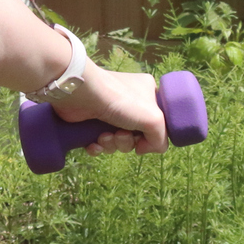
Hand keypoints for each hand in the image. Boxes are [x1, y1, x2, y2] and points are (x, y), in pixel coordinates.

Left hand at [52, 63, 167, 155]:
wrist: (81, 94)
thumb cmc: (120, 100)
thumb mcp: (154, 119)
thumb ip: (161, 138)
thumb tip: (146, 149)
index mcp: (147, 94)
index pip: (157, 122)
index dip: (151, 136)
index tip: (144, 140)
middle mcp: (129, 102)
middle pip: (136, 136)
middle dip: (127, 142)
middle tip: (120, 134)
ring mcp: (110, 112)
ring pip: (118, 142)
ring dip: (112, 145)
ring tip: (104, 136)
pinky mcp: (91, 122)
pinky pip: (100, 144)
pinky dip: (98, 147)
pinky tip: (94, 143)